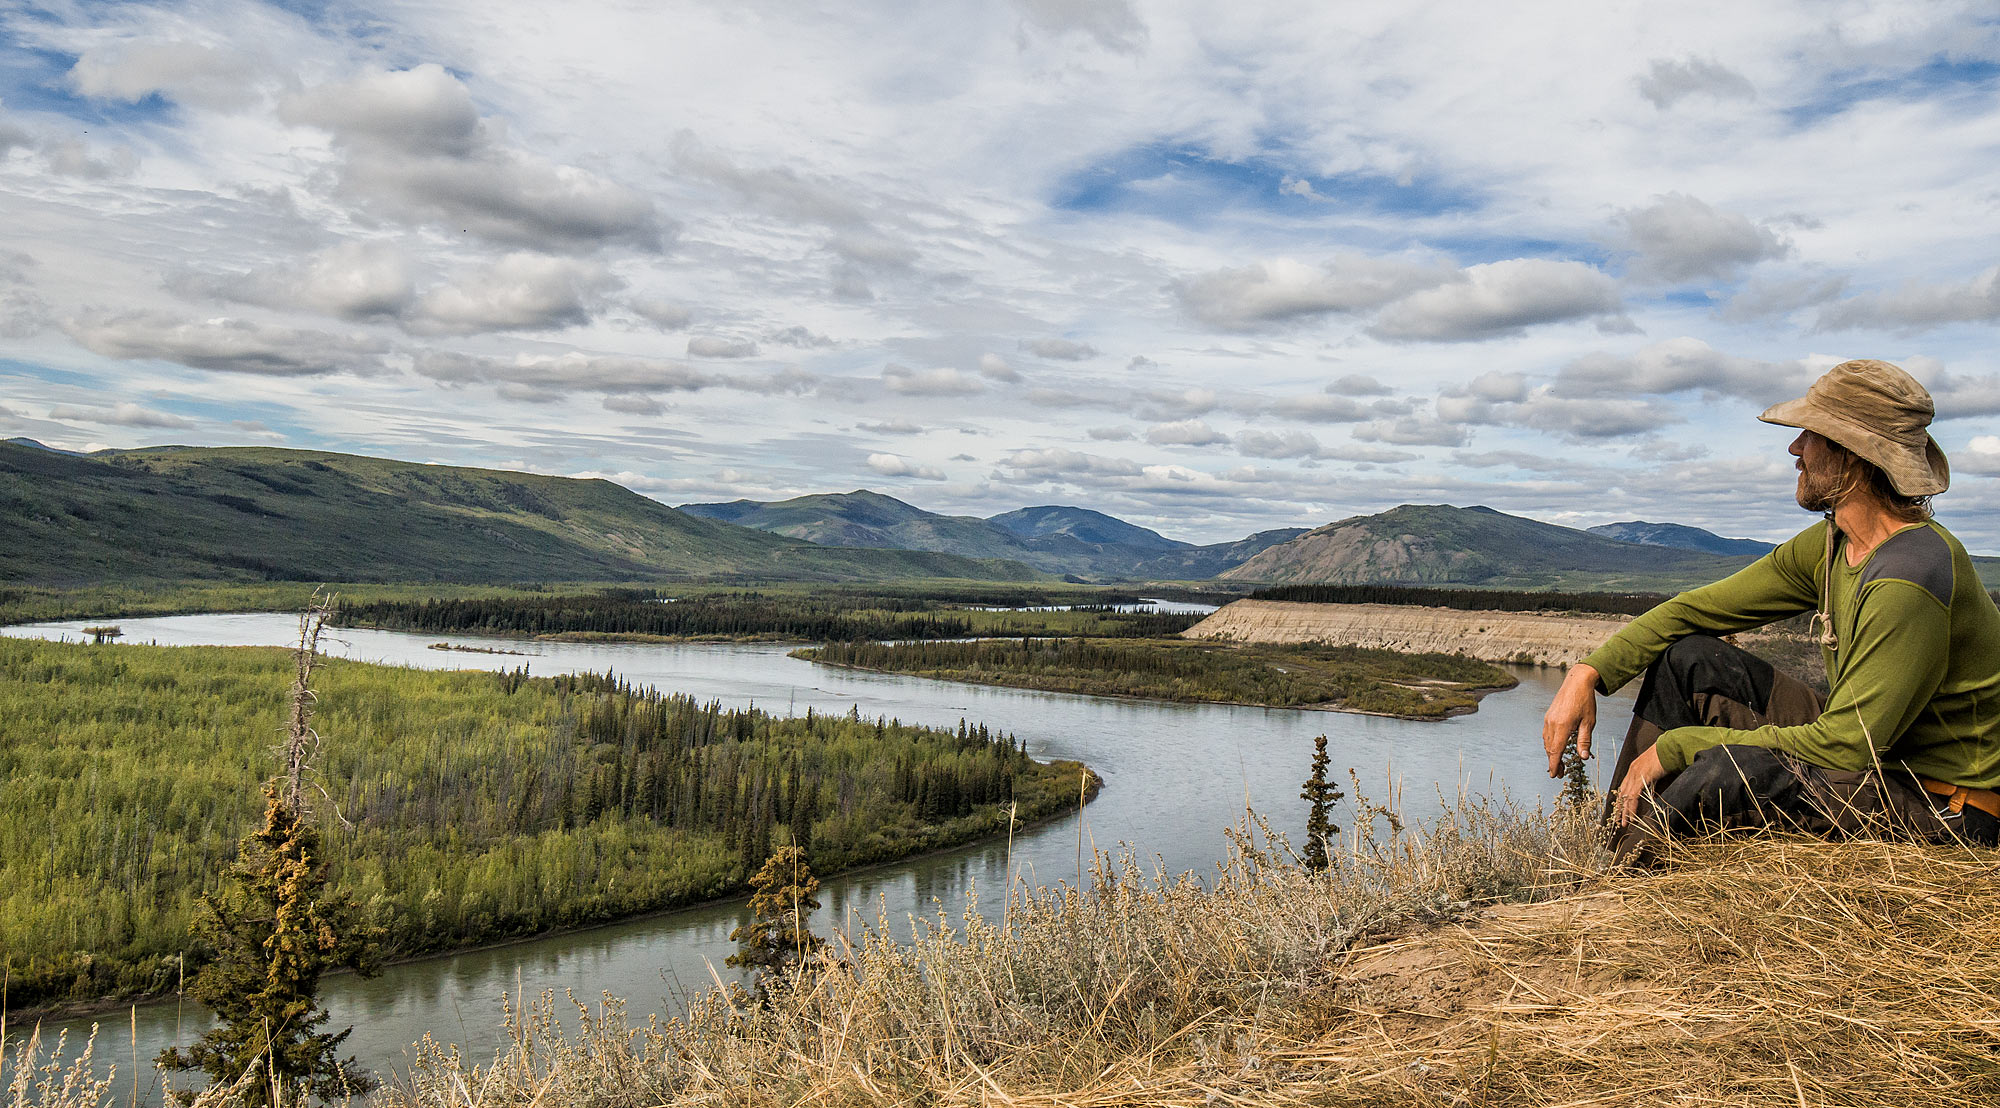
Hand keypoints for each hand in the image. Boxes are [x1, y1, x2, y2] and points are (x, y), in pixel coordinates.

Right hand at [1542, 663, 1599, 777]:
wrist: (1577, 682)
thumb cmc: (1585, 701)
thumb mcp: (1588, 722)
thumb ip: (1584, 740)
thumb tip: (1582, 757)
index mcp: (1562, 726)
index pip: (1556, 751)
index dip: (1554, 765)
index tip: (1554, 775)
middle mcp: (1551, 724)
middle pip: (1549, 748)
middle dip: (1553, 762)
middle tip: (1560, 773)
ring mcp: (1548, 719)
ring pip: (1546, 742)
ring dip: (1551, 753)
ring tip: (1558, 762)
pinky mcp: (1548, 716)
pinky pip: (1546, 734)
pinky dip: (1550, 744)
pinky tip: (1555, 746)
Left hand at [1613, 746, 1665, 825]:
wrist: (1668, 749)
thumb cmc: (1664, 757)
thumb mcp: (1654, 769)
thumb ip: (1649, 780)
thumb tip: (1650, 792)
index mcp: (1633, 769)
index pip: (1623, 787)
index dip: (1621, 799)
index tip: (1620, 809)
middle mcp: (1631, 772)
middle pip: (1621, 793)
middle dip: (1619, 808)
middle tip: (1617, 819)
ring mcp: (1635, 776)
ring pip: (1625, 797)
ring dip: (1624, 811)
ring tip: (1623, 822)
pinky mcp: (1641, 780)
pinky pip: (1633, 797)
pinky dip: (1631, 808)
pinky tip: (1631, 816)